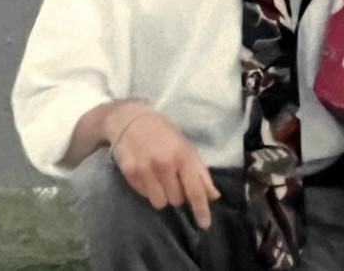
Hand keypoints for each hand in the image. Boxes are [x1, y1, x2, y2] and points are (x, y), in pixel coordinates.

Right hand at [108, 107, 220, 228]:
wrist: (129, 119)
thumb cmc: (163, 133)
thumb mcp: (186, 147)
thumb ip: (200, 172)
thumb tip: (213, 196)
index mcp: (183, 156)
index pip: (195, 190)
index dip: (201, 209)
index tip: (204, 224)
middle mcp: (165, 164)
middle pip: (177, 199)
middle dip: (177, 193)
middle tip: (172, 177)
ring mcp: (146, 169)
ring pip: (160, 202)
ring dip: (162, 195)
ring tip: (158, 178)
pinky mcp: (130, 173)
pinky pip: (144, 195)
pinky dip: (148, 189)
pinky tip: (146, 173)